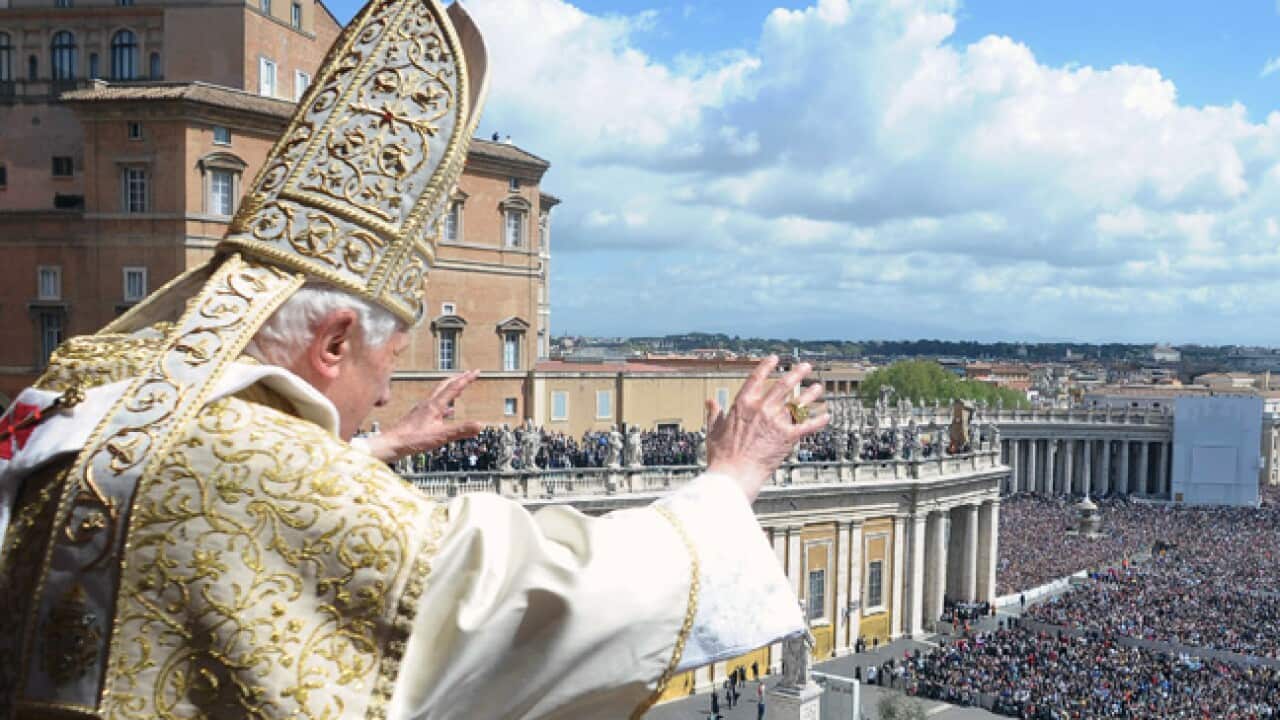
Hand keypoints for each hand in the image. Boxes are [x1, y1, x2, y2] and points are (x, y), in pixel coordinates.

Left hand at [365, 370, 483, 462]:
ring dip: (450, 390)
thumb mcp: (440, 436)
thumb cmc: (411, 440)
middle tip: (468, 374)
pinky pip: (434, 407)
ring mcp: (421, 410)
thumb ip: (460, 430)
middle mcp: (427, 404)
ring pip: (439, 395)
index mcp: (434, 406)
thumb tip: (480, 425)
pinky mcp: (417, 418)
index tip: (476, 371)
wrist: (390, 444)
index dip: (466, 379)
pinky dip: (444, 406)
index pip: (454, 388)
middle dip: (458, 379)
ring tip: (459, 390)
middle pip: (444, 386)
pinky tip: (446, 413)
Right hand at [705, 356, 827, 501]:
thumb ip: (714, 413)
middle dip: (797, 373)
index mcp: (743, 404)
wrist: (734, 474)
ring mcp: (776, 422)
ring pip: (798, 403)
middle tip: (806, 366)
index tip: (774, 359)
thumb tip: (710, 401)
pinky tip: (826, 416)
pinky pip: (807, 426)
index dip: (766, 366)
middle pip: (783, 385)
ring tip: (818, 387)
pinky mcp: (788, 437)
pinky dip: (818, 421)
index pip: (756, 378)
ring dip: (810, 394)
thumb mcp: (713, 430)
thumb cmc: (721, 456)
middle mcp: (762, 408)